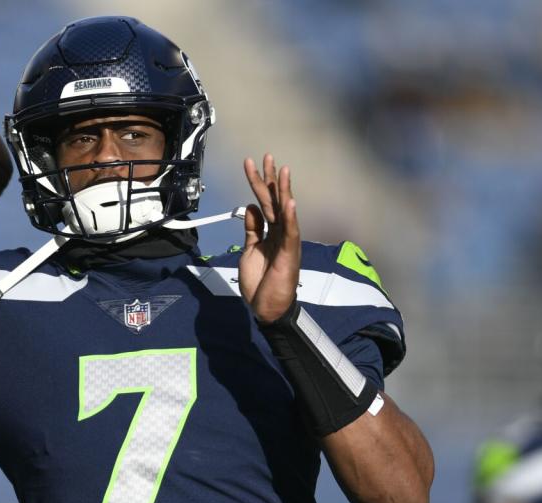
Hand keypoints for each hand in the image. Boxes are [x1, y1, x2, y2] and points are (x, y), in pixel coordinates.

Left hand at [238, 154, 300, 322]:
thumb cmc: (260, 281)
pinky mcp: (290, 254)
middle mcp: (281, 233)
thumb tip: (251, 206)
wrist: (266, 308)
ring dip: (283, 191)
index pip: (264, 202)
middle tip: (267, 156)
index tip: (251, 163)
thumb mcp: (251, 250)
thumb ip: (253, 229)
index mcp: (271, 231)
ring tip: (282, 171)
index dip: (258, 183)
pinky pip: (290, 233)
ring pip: (285, 212)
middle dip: (270, 179)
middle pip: (275, 201)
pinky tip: (289, 202)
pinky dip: (291, 217)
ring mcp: (287, 242)